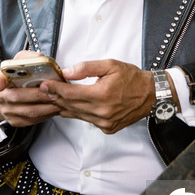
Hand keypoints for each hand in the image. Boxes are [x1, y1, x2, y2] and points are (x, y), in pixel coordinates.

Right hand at [0, 51, 60, 126]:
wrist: (4, 97)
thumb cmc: (15, 78)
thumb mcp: (19, 62)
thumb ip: (29, 58)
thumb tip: (41, 58)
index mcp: (3, 79)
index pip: (0, 78)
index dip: (0, 81)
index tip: (0, 85)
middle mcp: (2, 96)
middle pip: (19, 97)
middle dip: (39, 96)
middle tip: (54, 93)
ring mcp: (7, 111)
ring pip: (29, 111)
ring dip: (46, 108)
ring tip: (60, 102)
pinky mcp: (15, 121)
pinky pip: (32, 120)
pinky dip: (45, 115)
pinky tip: (54, 109)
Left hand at [38, 59, 157, 133]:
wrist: (150, 95)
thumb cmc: (132, 78)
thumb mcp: (110, 65)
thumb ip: (86, 68)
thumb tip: (67, 72)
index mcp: (101, 95)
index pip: (70, 93)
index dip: (55, 89)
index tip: (44, 85)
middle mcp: (102, 112)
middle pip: (70, 106)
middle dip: (56, 97)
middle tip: (44, 90)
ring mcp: (105, 123)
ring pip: (77, 115)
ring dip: (64, 106)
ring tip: (54, 98)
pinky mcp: (108, 128)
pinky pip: (87, 121)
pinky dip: (78, 113)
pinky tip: (72, 106)